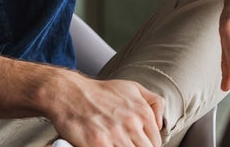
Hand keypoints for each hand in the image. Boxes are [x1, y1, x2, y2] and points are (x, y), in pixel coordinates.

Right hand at [44, 73, 164, 146]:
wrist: (69, 92)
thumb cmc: (100, 92)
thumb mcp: (131, 87)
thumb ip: (153, 102)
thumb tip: (160, 124)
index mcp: (142, 111)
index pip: (155, 143)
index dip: (145, 145)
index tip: (134, 142)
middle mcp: (132, 123)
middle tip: (122, 142)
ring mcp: (116, 135)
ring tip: (112, 142)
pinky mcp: (99, 144)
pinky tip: (105, 144)